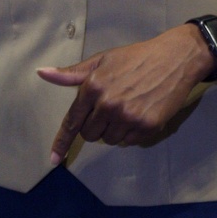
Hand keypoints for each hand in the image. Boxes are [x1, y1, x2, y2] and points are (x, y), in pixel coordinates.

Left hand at [38, 25, 212, 165]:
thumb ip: (72, 73)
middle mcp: (108, 105)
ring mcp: (129, 117)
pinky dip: (130, 133)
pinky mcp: (147, 127)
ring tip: (127, 108)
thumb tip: (42, 73)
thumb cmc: (135, 58)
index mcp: (93, 87)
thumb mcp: (102, 61)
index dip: (62, 142)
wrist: (174, 59)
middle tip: (109, 108)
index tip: (54, 159)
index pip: (72, 122)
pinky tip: (139, 114)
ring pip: (109, 140)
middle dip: (95, 125)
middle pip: (90, 135)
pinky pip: (129, 142)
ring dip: (113, 130)